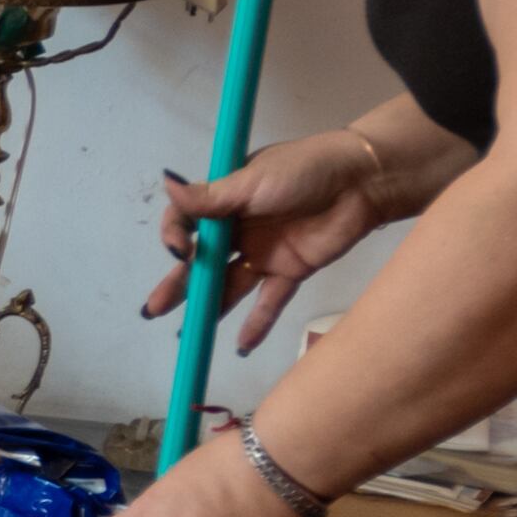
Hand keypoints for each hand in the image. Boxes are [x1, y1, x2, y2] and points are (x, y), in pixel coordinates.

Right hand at [141, 133, 391, 353]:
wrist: (362, 181)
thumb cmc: (304, 170)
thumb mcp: (253, 179)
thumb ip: (211, 196)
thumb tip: (165, 182)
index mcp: (226, 200)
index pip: (187, 222)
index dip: (175, 237)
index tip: (178, 250)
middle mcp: (239, 228)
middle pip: (203, 261)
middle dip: (178, 285)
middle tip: (154, 309)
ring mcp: (264, 252)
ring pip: (230, 286)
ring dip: (210, 308)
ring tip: (189, 333)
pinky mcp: (291, 271)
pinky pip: (269, 301)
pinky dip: (257, 324)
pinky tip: (240, 346)